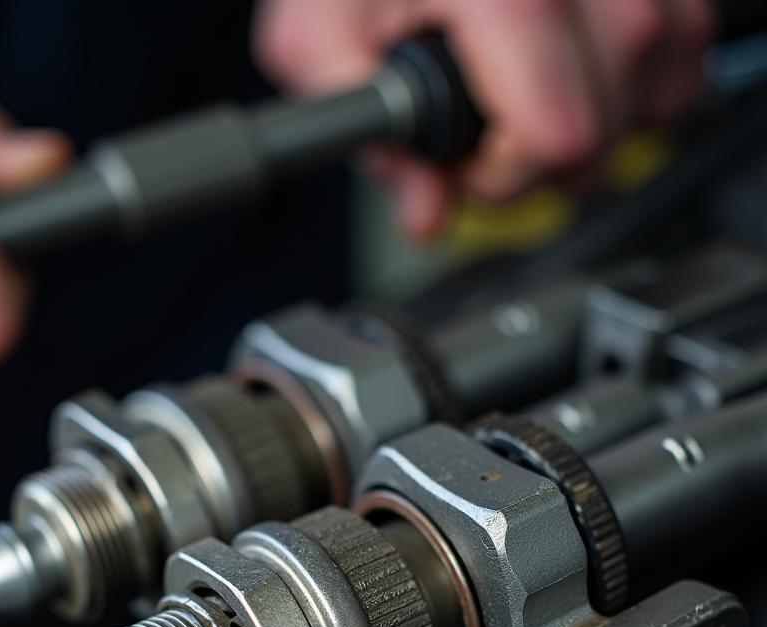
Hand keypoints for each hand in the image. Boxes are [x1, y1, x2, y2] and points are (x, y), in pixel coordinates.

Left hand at [255, 0, 712, 236]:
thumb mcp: (319, 41)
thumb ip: (371, 138)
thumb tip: (428, 213)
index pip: (553, 122)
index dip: (511, 177)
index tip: (470, 172)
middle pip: (615, 97)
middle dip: (557, 160)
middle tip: (499, 152)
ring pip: (665, 58)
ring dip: (612, 120)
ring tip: (542, 118)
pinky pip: (688, 33)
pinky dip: (651, 80)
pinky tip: (595, 91)